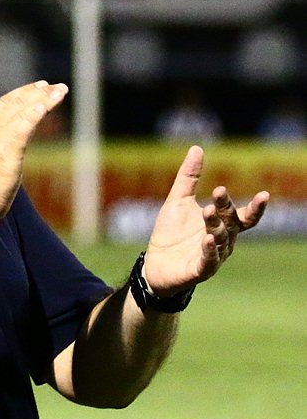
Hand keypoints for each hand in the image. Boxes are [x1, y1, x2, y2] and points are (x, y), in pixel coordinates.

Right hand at [0, 80, 67, 222]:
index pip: (2, 104)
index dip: (21, 93)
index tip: (39, 86)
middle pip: (14, 104)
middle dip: (36, 92)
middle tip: (55, 86)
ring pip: (20, 113)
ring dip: (42, 100)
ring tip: (59, 91)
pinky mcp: (5, 154)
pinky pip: (20, 131)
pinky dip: (32, 117)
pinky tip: (44, 107)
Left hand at [143, 146, 269, 296]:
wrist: (153, 263)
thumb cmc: (170, 233)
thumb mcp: (177, 200)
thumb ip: (189, 177)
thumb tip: (197, 148)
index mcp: (222, 225)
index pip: (244, 216)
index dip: (256, 207)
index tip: (264, 194)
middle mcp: (223, 241)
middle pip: (231, 224)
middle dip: (226, 208)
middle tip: (218, 192)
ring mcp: (213, 257)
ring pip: (220, 240)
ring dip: (216, 225)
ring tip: (208, 210)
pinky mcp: (199, 270)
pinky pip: (209, 261)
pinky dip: (210, 250)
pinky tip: (208, 239)